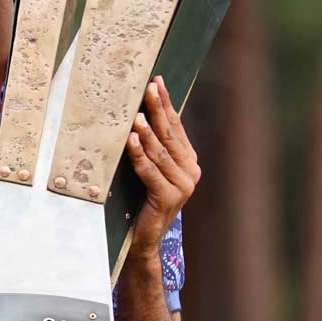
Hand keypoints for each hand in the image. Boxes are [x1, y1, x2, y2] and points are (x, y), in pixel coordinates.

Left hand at [126, 75, 200, 257]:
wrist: (142, 238)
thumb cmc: (141, 200)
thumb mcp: (150, 169)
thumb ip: (152, 148)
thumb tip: (137, 115)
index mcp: (188, 161)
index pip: (176, 127)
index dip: (166, 104)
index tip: (157, 82)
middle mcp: (190, 171)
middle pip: (170, 135)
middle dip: (158, 109)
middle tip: (148, 88)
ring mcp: (182, 185)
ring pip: (160, 152)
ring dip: (147, 131)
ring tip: (136, 114)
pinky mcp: (169, 198)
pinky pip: (150, 171)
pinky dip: (139, 154)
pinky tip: (131, 140)